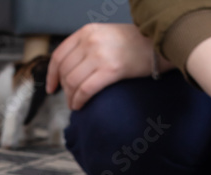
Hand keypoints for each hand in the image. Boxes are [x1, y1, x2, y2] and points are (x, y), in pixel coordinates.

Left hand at [45, 23, 171, 110]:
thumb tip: (71, 69)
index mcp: (87, 32)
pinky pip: (85, 90)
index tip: (51, 87)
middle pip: (65, 71)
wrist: (159, 44)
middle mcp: (91, 41)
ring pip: (72, 82)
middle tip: (70, 100)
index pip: (59, 55)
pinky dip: (79, 101)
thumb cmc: (135, 44)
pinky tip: (81, 106)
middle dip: (64, 90)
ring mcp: (100, 55)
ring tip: (76, 104)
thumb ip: (87, 47)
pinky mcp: (111, 70)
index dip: (51, 74)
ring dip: (71, 98)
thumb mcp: (106, 36)